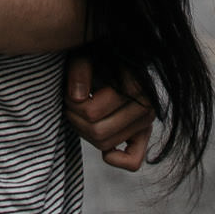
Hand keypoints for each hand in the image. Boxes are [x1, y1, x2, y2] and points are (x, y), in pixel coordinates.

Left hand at [66, 51, 154, 171]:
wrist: (112, 56)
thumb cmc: (98, 56)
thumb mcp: (85, 54)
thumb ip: (79, 69)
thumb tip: (77, 98)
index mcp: (135, 85)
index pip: (92, 112)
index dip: (72, 104)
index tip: (68, 92)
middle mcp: (146, 106)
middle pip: (98, 132)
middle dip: (75, 119)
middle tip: (68, 103)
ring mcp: (146, 122)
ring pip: (107, 145)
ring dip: (85, 133)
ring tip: (78, 112)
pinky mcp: (143, 134)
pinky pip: (133, 160)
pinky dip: (116, 158)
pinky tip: (102, 145)